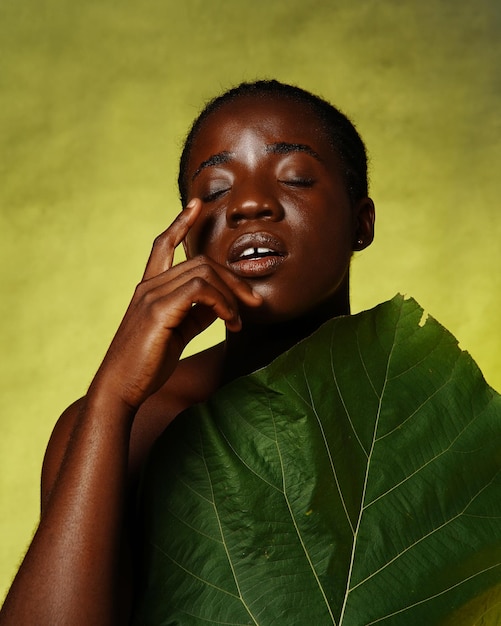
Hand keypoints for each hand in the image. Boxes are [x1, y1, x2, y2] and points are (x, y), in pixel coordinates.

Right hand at [88, 199, 261, 411]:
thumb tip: (223, 303)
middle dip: (233, 278)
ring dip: (231, 294)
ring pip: (203, 273)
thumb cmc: (148, 363)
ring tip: (241, 319)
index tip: (197, 204)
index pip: (163, 245)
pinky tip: (231, 321)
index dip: (181, 223)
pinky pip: (200, 291)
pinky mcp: (159, 311)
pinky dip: (223, 303)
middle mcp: (148, 286)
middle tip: (254, 301)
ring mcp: (151, 295)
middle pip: (200, 261)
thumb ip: (197, 313)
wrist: (121, 389)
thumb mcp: (177, 332)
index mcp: (149, 288)